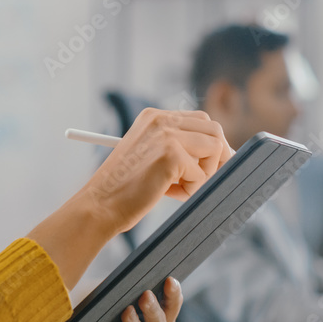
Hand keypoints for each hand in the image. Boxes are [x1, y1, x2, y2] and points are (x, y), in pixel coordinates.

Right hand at [79, 108, 232, 235]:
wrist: (100, 204)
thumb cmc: (125, 187)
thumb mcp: (151, 156)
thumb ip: (179, 147)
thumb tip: (222, 152)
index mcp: (154, 117)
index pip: (200, 121)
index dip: (210, 145)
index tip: (210, 165)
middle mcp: (161, 119)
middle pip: (214, 130)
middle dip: (217, 156)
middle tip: (206, 179)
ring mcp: (167, 134)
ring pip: (215, 148)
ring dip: (205, 173)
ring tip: (179, 187)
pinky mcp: (171, 154)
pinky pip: (202, 175)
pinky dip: (191, 190)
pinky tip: (167, 193)